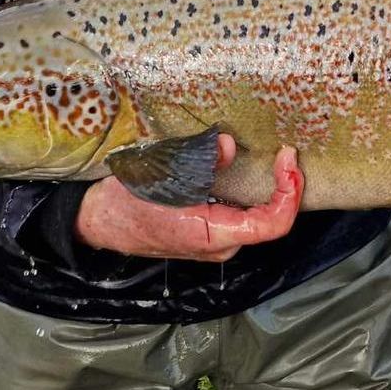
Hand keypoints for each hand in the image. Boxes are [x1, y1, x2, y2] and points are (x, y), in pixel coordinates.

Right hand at [74, 135, 302, 261]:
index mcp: (211, 234)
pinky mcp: (210, 235)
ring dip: (270, 191)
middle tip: (286, 155)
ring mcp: (215, 244)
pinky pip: (244, 218)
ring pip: (258, 220)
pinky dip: (255, 196)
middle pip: (270, 222)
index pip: (272, 225)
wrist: (101, 222)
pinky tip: (255, 173)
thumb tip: (229, 145)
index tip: (288, 160)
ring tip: (276, 161)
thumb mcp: (162, 172)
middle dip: (284, 188)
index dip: (288, 193)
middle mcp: (219, 246)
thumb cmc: (128, 201)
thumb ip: (200, 160)